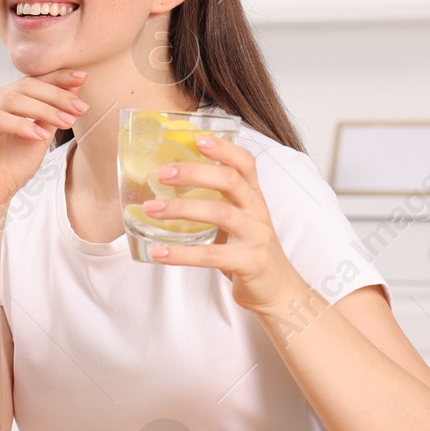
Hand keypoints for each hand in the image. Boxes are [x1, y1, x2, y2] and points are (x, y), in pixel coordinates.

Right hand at [0, 69, 87, 211]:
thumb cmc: (12, 168)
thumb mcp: (41, 136)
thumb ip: (52, 113)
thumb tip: (75, 87)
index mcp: (2, 98)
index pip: (31, 80)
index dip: (57, 78)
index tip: (82, 78)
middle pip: (24, 87)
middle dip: (55, 95)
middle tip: (78, 107)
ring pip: (12, 101)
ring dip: (44, 110)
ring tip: (65, 122)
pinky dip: (22, 126)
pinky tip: (40, 136)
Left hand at [141, 133, 306, 315]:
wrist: (278, 291)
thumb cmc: (250, 252)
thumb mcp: (239, 221)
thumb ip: (217, 202)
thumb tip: (172, 183)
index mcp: (254, 198)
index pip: (245, 163)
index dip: (224, 148)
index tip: (198, 139)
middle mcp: (258, 212)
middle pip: (230, 180)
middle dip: (194, 173)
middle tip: (160, 174)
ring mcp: (256, 237)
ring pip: (219, 213)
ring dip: (180, 209)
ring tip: (151, 209)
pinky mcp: (251, 263)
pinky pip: (211, 256)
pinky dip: (181, 254)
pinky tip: (158, 252)